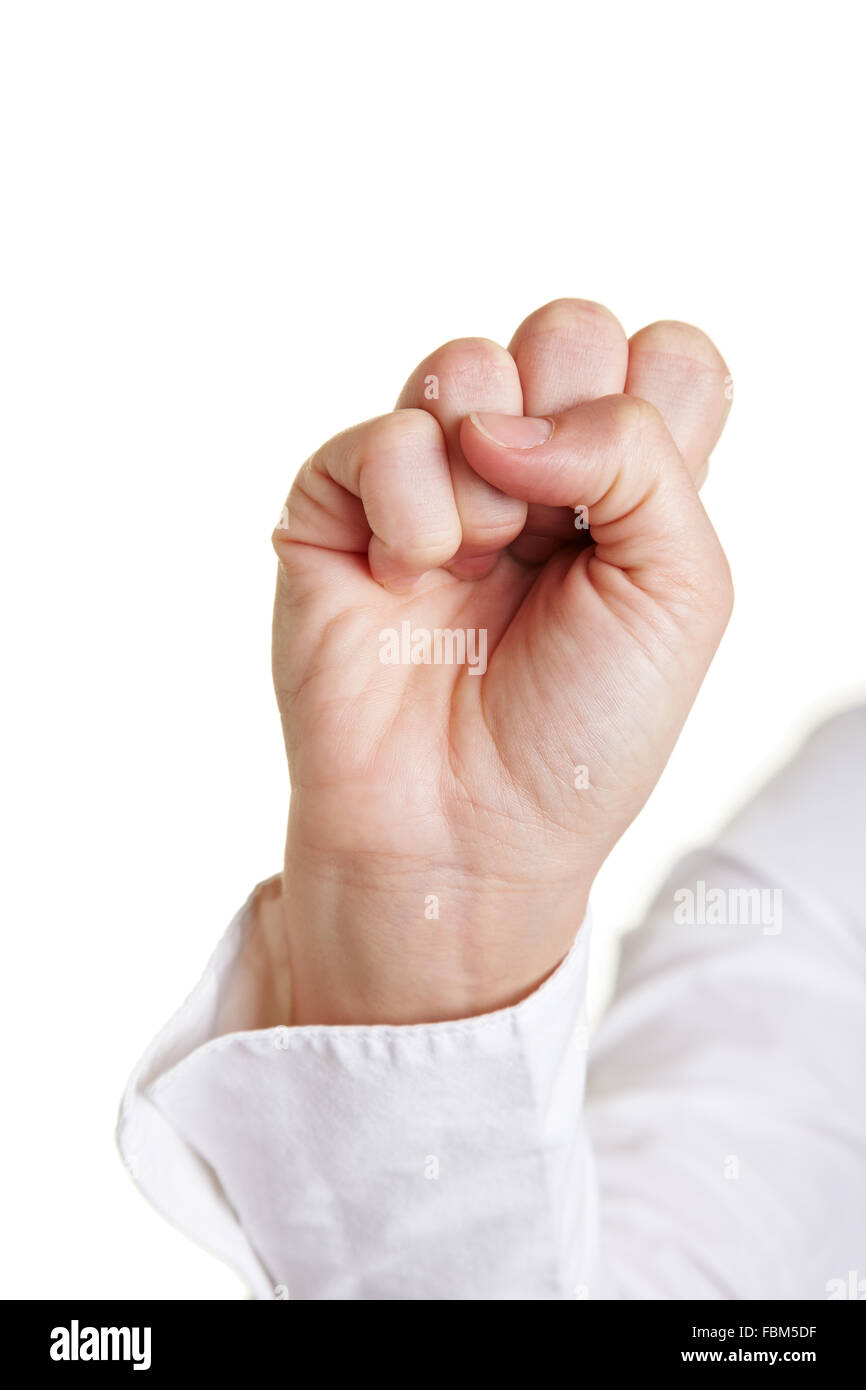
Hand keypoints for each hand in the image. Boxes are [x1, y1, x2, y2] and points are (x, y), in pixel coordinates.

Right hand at [272, 300, 732, 1022]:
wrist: (465, 833)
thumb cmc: (580, 731)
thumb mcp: (681, 590)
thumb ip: (640, 455)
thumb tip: (507, 420)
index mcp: (624, 486)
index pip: (664, 355)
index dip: (657, 412)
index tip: (630, 520)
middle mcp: (530, 469)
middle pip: (566, 329)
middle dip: (572, 424)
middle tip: (554, 531)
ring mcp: (432, 483)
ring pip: (467, 362)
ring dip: (489, 475)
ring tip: (480, 563)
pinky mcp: (341, 509)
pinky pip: (381, 436)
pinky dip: (409, 508)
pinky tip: (410, 579)